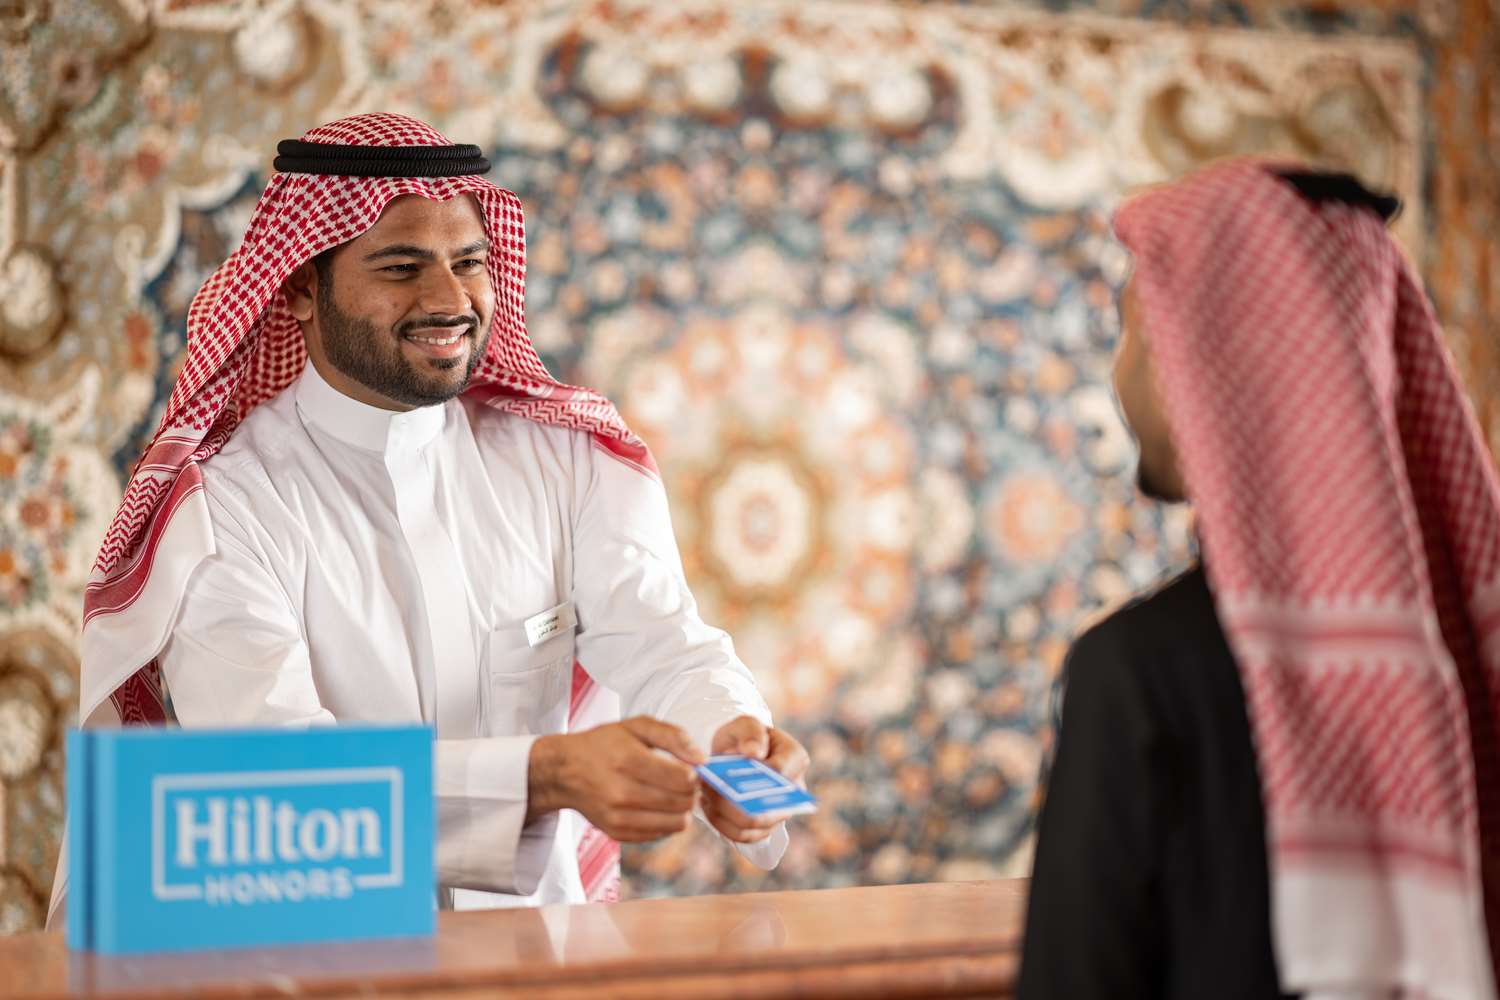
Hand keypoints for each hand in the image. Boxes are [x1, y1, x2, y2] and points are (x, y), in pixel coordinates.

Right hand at [528, 717, 703, 842]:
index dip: (694, 774)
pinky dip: (665, 822)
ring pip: (676, 823)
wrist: (564, 771)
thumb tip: (701, 759)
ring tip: (672, 794)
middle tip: (683, 782)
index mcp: (629, 760)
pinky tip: (656, 806)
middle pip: (683, 803)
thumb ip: (673, 736)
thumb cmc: (603, 745)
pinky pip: (660, 835)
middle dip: (690, 792)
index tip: (689, 769)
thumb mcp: (636, 726)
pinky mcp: (617, 833)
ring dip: (682, 809)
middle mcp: (622, 792)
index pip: (684, 779)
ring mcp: (618, 817)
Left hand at [702, 716, 810, 843]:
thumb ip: (750, 732)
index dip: (753, 776)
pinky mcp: (764, 827)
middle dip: (733, 802)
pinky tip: (707, 807)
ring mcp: (781, 812)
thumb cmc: (743, 736)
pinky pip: (743, 836)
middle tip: (707, 788)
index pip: (780, 772)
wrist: (735, 752)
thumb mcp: (745, 724)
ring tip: (705, 796)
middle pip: (768, 809)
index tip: (725, 769)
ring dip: (723, 814)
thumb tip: (753, 753)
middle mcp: (794, 790)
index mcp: (795, 758)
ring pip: (753, 827)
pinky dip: (721, 824)